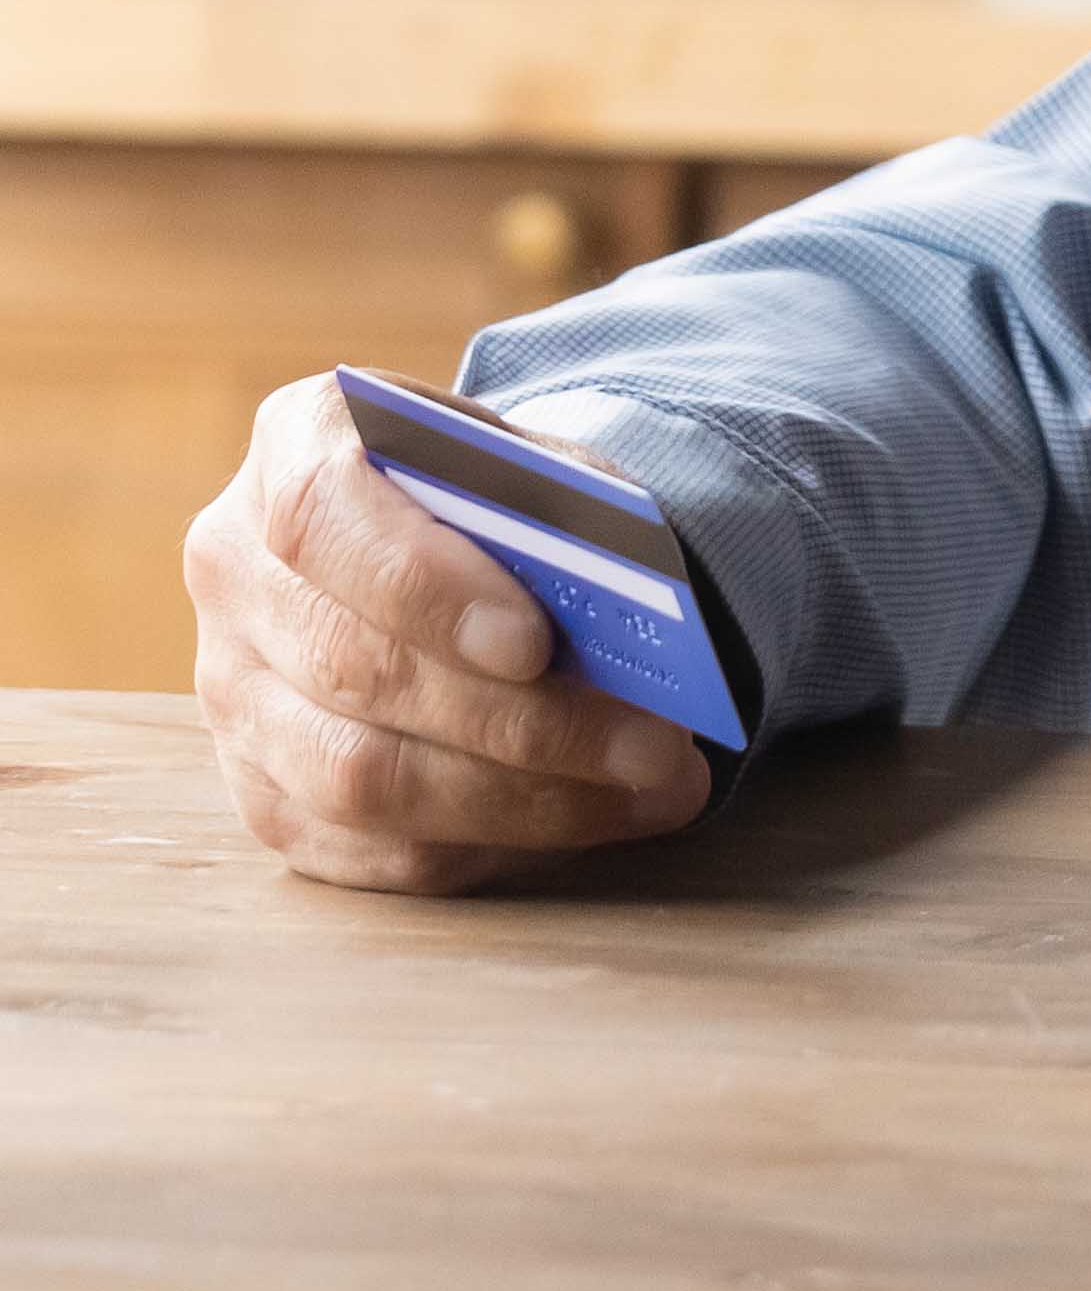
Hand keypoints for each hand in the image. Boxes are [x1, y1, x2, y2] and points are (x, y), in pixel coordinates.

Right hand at [188, 374, 710, 893]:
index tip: (535, 642)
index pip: (326, 515)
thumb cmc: (514, 499)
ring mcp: (232, 688)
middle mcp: (237, 568)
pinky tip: (584, 822)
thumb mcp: (549, 471)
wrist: (466, 546)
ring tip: (651, 788)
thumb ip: (574, 519)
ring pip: (355, 778)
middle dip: (522, 721)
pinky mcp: (258, 789)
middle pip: (355, 667)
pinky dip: (485, 844)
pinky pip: (360, 847)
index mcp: (298, 443)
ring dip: (520, 799)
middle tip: (657, 745)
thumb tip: (635, 612)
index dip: (425, 586)